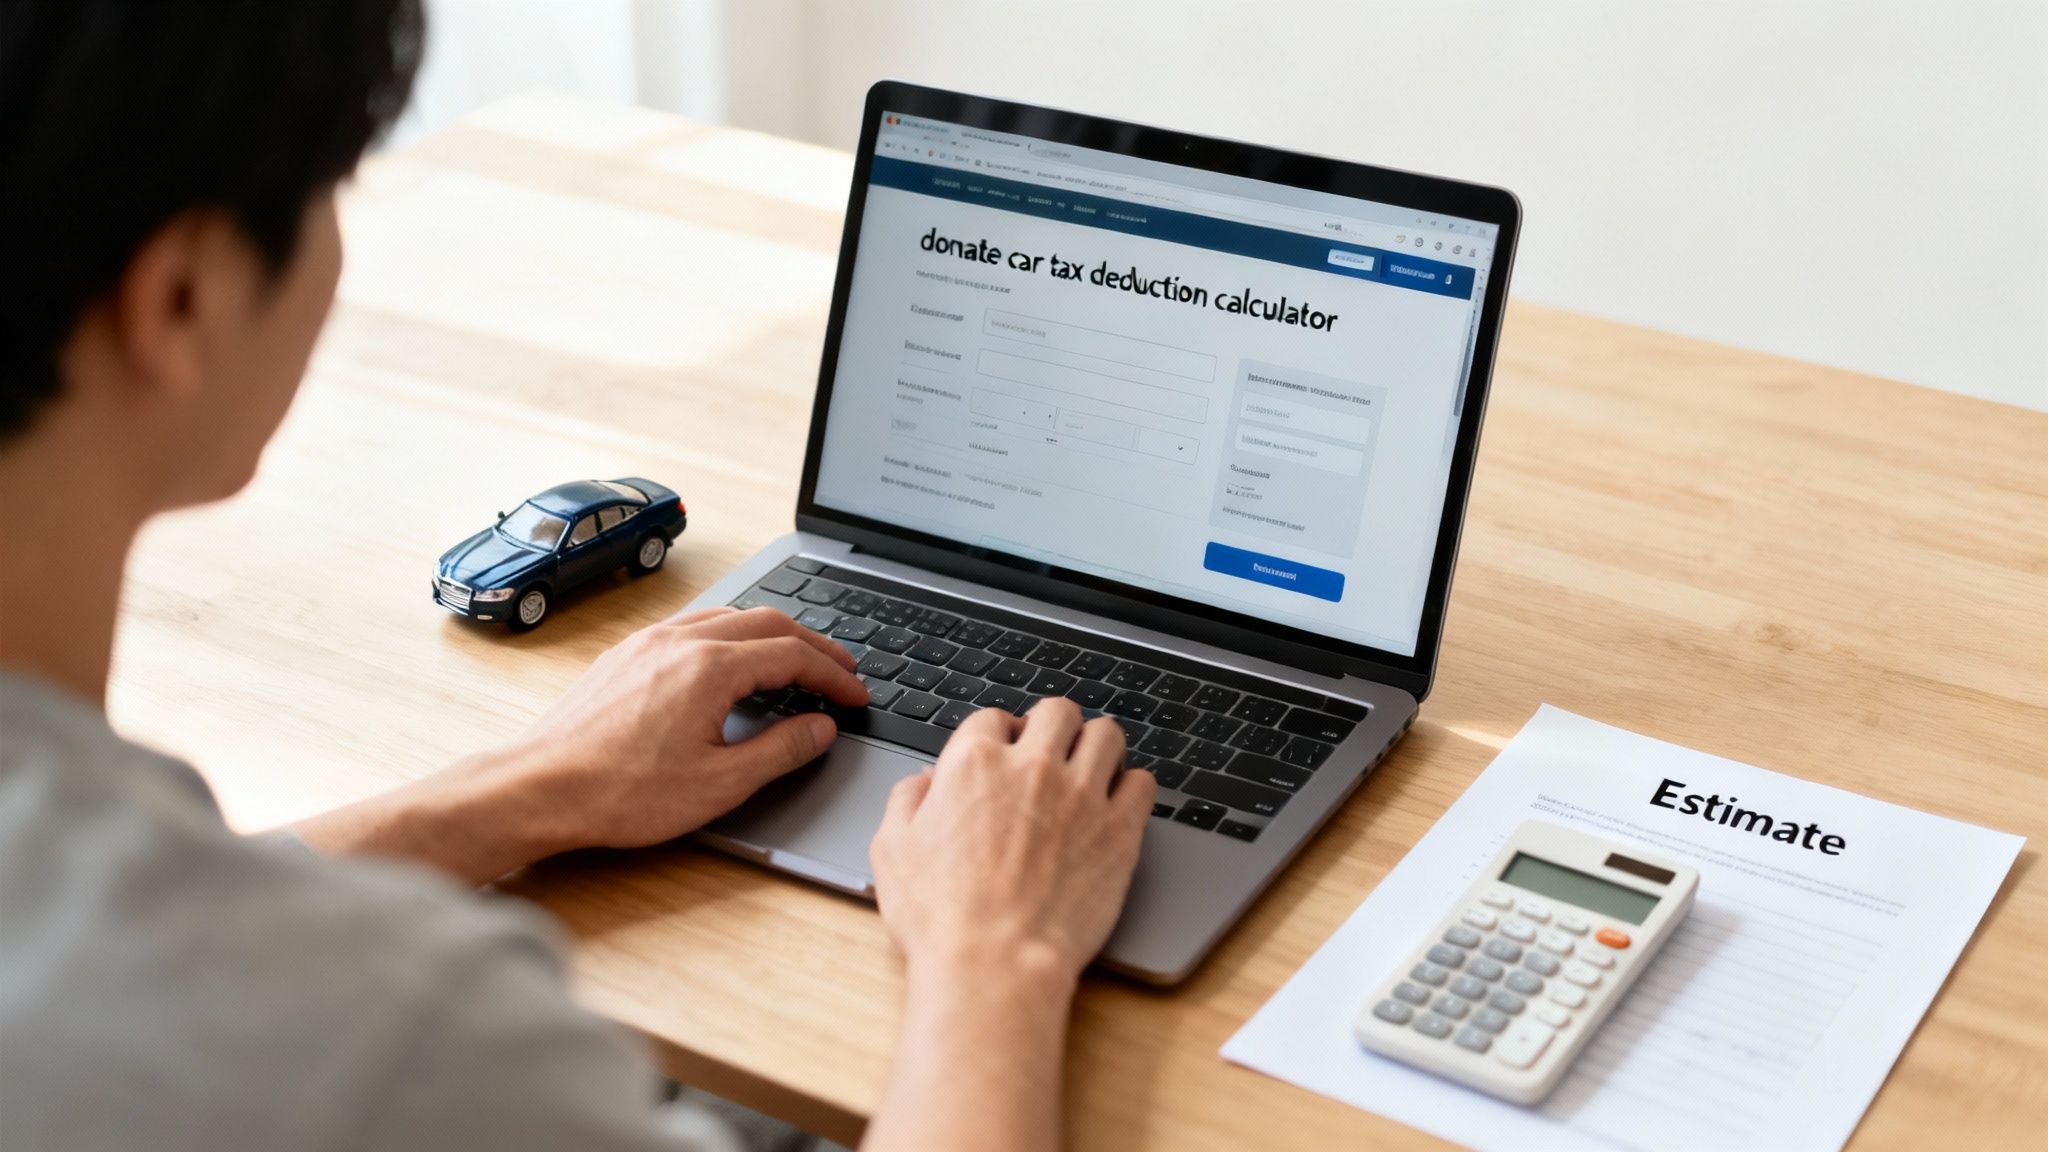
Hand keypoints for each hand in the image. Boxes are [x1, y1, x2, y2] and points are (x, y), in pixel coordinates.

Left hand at [512, 605, 869, 850]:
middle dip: (813, 645)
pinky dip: (731, 636)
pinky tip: (733, 663)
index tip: (856, 696)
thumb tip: (820, 728)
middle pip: (767, 622)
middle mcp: (680, 641)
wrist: (539, 787)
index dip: (834, 675)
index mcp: (710, 668)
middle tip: (840, 672)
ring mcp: (648, 642)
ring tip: (796, 663)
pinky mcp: (625, 654)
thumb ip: (781, 750)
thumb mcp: (720, 784)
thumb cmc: (620, 792)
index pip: (793, 655)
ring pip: (728, 616)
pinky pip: (693, 625)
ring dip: (771, 635)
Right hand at [868, 698, 1155, 985]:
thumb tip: (923, 782)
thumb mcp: (892, 850)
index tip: (1003, 755)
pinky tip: (1119, 805)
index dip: (998, 736)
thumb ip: (906, 801)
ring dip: (1097, 746)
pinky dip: (1132, 787)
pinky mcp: (1119, 829)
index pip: (994, 718)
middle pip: (1058, 711)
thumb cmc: (941, 917)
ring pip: (1108, 734)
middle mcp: (1032, 767)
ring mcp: (1081, 795)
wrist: (995, 962)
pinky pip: (1144, 782)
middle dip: (1053, 727)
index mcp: (975, 763)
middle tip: (1051, 753)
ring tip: (1090, 770)